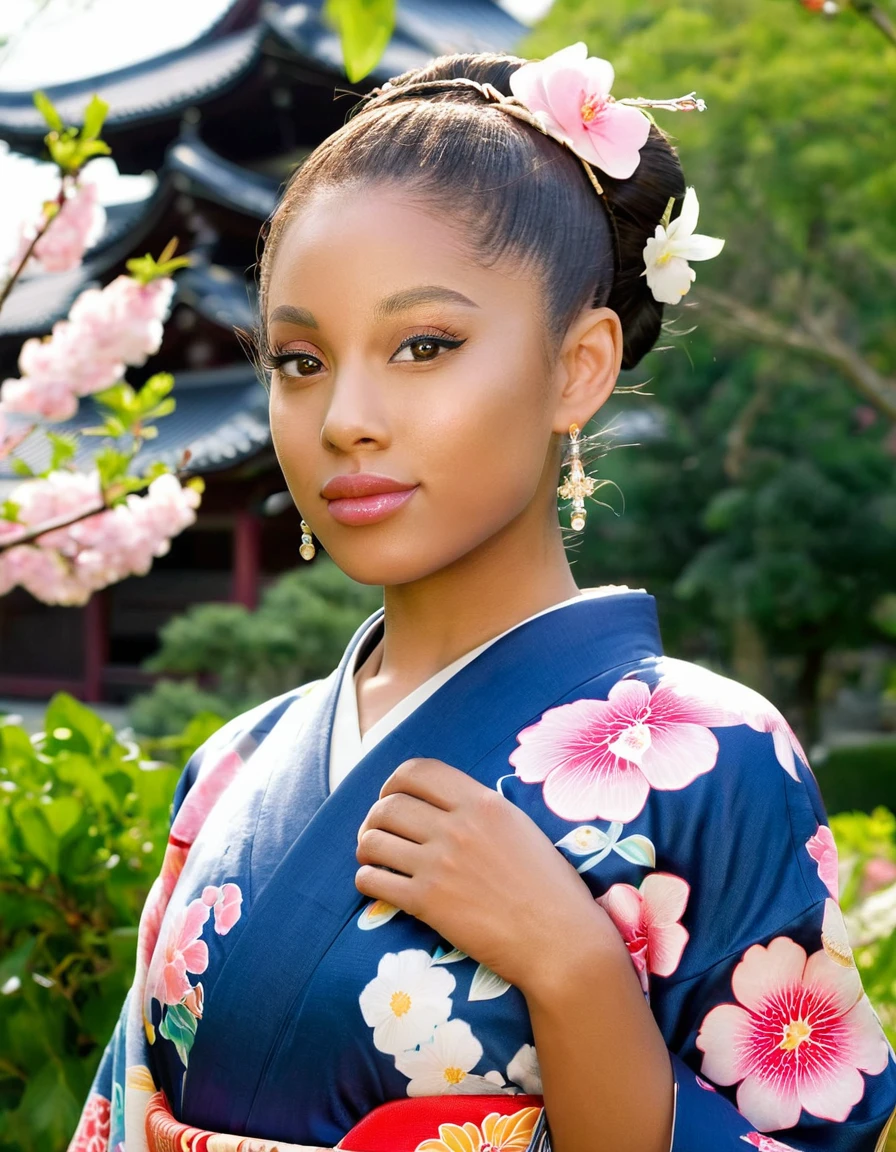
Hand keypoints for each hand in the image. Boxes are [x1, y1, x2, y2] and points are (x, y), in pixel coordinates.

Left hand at [355, 758, 615, 995]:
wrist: (561, 942)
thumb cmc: (551, 888)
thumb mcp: (521, 828)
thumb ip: (482, 811)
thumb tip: (448, 805)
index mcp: (483, 802)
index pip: (417, 771)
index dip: (394, 782)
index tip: (392, 797)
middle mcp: (457, 826)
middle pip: (388, 805)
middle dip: (375, 816)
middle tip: (378, 831)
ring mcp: (439, 864)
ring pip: (374, 840)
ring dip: (366, 846)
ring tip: (374, 856)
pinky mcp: (427, 902)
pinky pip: (373, 880)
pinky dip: (366, 879)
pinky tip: (376, 884)